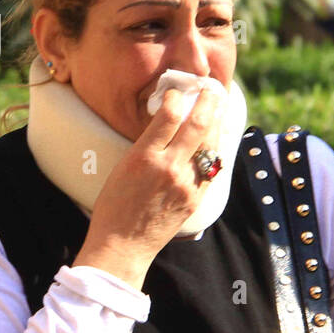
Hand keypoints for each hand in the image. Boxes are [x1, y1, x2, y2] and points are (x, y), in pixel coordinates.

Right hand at [72, 84, 224, 289]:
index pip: (169, 115)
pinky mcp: (196, 197)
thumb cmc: (114, 205)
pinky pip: (212, 167)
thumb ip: (147, 145)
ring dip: (217, 121)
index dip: (177, 97)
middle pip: (198, 125)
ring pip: (211, 144)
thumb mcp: (122, 167)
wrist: (123, 244)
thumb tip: (166, 122)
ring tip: (220, 106)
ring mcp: (186, 183)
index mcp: (145, 156)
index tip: (178, 91)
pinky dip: (216, 148)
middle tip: (212, 88)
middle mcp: (169, 167)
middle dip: (208, 101)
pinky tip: (218, 137)